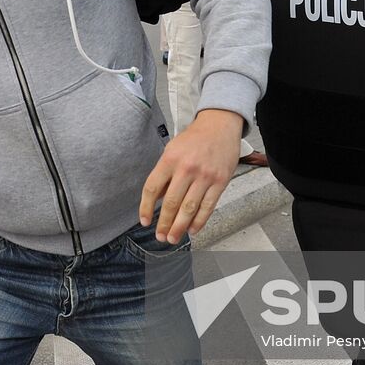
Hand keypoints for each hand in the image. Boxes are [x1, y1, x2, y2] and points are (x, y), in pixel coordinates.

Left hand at [139, 108, 241, 242]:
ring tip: (173, 238)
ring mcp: (205, 176)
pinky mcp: (220, 182)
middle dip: (164, 223)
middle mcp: (186, 168)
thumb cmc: (194, 139)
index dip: (145, 207)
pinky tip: (192, 230)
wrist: (220, 126)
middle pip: (170, 202)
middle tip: (160, 237)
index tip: (144, 221)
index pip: (152, 188)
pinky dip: (199, 221)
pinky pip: (207, 207)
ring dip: (179, 227)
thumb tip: (154, 200)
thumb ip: (164, 174)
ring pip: (189, 208)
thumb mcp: (172, 150)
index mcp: (170, 159)